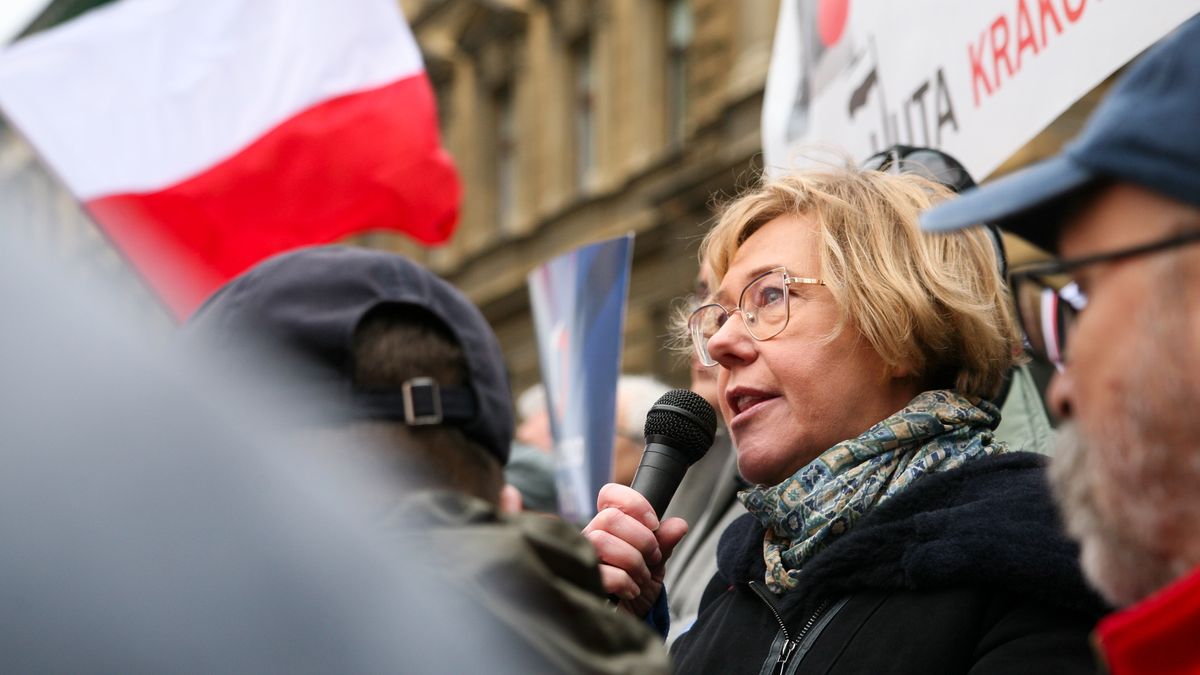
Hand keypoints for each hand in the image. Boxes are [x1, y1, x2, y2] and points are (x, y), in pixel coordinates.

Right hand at [582, 483, 687, 616]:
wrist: (630, 621)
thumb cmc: (637, 588)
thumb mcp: (656, 564)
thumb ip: (665, 542)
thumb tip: (679, 525)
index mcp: (609, 526)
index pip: (610, 494)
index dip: (634, 504)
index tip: (654, 525)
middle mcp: (591, 536)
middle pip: (610, 518)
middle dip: (642, 539)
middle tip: (653, 558)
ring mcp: (583, 558)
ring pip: (602, 541)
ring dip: (634, 562)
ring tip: (641, 578)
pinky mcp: (583, 582)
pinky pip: (602, 572)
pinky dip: (625, 581)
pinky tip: (631, 591)